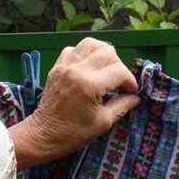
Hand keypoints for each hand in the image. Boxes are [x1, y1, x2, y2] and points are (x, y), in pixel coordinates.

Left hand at [10, 38, 140, 168]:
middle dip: (119, 66)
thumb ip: (122, 105)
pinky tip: (88, 67)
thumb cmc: (73, 133)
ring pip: (90, 44)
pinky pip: (74, 49)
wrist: (43, 135)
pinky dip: (84, 54)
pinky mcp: (57, 67)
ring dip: (103, 53)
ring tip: (106, 68)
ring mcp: (65, 66)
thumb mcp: (103, 123)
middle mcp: (77, 70)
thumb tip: (136, 96)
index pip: (119, 71)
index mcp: (90, 85)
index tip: (131, 92)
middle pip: (108, 52)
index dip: (130, 81)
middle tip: (119, 82)